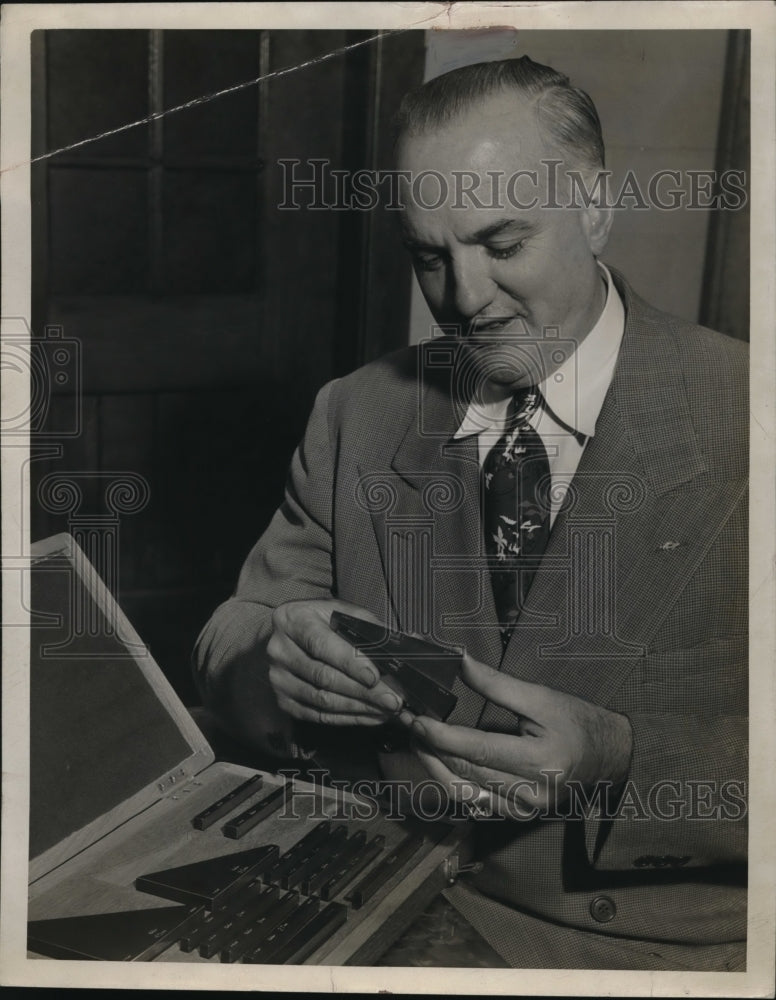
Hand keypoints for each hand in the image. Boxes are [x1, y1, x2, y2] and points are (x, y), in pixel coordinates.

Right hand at [266, 599, 403, 725]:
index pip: (321, 644)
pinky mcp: (283, 701)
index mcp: (292, 619)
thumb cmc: (322, 622)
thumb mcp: (341, 611)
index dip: (349, 662)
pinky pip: (319, 716)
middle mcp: (279, 649)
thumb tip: (405, 644)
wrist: (290, 636)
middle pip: (323, 677)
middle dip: (363, 691)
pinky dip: (348, 719)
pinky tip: (371, 716)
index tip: (375, 676)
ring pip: (322, 700)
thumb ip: (367, 626)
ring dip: (359, 708)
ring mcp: (278, 678)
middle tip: (392, 700)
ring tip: (387, 710)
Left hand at [407, 653, 632, 815]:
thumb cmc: (577, 722)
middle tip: (408, 724)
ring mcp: (522, 811)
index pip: (479, 751)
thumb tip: (459, 661)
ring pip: (463, 792)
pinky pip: (473, 803)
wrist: (609, 759)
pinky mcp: (516, 817)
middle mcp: (530, 793)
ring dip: (434, 766)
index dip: (443, 737)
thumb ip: (497, 684)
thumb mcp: (541, 697)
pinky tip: (438, 762)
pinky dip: (451, 782)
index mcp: (541, 760)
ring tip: (417, 741)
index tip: (417, 720)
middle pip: (466, 772)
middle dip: (431, 748)